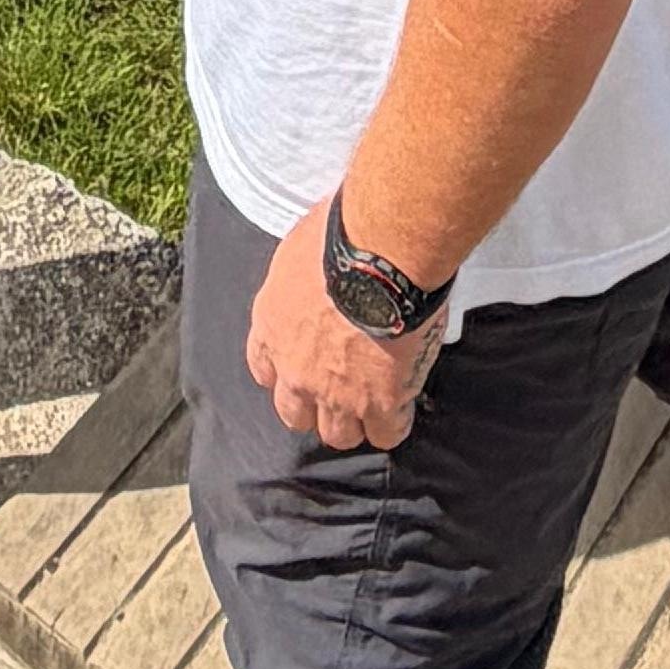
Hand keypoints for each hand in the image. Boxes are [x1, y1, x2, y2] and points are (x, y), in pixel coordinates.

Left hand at [247, 206, 438, 454]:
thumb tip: (317, 271)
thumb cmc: (343, 234)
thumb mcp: (301, 250)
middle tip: (341, 388)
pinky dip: (395, 422)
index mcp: (271, 326)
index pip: (264, 369)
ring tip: (375, 403)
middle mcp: (295, 368)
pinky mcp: (379, 402)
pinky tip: (405, 402)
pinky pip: (386, 434)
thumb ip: (302, 278)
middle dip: (316, 406)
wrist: (382, 251)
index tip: (303, 364)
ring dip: (355, 422)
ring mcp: (336, 392)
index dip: (286, 371)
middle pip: (295, 413)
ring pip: (338, 434)